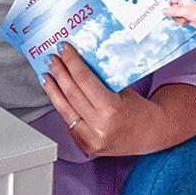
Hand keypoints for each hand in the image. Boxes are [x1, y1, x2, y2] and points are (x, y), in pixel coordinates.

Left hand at [41, 42, 166, 155]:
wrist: (149, 134)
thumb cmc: (138, 109)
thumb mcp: (122, 90)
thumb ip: (101, 80)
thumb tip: (79, 60)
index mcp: (111, 110)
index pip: (84, 80)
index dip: (72, 62)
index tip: (63, 48)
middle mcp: (99, 126)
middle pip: (71, 93)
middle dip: (59, 72)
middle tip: (52, 58)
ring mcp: (91, 139)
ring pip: (65, 110)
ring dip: (53, 90)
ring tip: (46, 75)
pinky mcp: (86, 146)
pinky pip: (69, 122)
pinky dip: (61, 106)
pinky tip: (55, 94)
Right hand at [163, 0, 195, 38]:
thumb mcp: (185, 11)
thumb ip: (173, 11)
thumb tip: (164, 11)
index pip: (169, 0)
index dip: (167, 6)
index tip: (166, 12)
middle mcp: (182, 4)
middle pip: (170, 9)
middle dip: (174, 15)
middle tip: (179, 16)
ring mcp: (183, 11)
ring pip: (173, 16)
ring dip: (178, 19)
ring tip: (185, 19)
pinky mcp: (184, 18)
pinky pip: (177, 21)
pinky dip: (180, 22)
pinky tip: (186, 22)